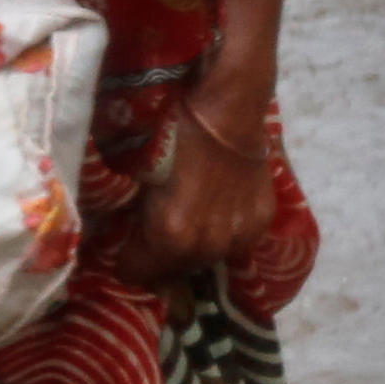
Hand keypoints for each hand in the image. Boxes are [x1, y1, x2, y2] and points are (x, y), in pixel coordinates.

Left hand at [116, 101, 275, 289]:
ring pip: (205, 261)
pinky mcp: (260, 223)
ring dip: (193, 249)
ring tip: (187, 222)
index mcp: (170, 237)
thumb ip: (132, 216)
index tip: (126, 246)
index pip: (136, 274)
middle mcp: (206, 246)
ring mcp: (238, 238)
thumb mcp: (138, 177)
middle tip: (155, 232)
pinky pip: (234, 245)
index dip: (127, 259)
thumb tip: (124, 235)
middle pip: (173, 273)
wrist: (227, 109)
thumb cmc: (173, 133)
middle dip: (160, 257)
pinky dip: (223, 234)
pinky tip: (217, 211)